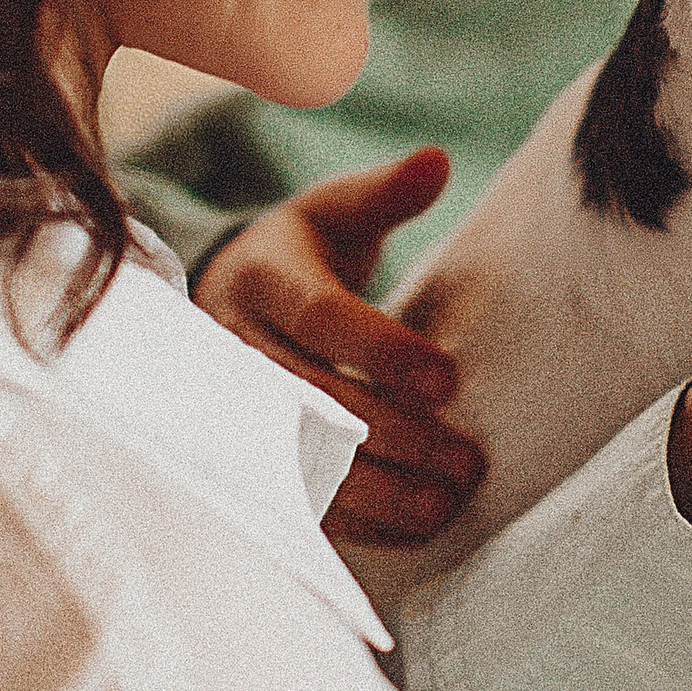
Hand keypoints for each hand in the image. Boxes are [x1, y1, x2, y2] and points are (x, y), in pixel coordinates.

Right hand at [189, 150, 484, 544]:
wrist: (223, 299)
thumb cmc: (300, 253)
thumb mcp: (335, 213)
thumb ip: (386, 193)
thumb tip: (436, 161)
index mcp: (264, 278)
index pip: (320, 318)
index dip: (382, 351)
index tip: (448, 380)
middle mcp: (235, 346)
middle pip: (315, 400)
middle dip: (397, 436)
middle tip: (468, 461)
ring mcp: (230, 407)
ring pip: (300, 460)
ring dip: (378, 491)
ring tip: (446, 504)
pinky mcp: (243, 454)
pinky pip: (294, 499)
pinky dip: (354, 521)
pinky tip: (413, 529)